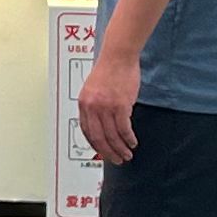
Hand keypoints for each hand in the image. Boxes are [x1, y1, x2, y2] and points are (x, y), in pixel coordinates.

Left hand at [77, 47, 139, 164]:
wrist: (118, 56)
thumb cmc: (109, 69)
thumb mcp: (93, 88)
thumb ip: (95, 106)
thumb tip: (101, 123)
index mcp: (83, 104)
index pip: (86, 131)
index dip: (95, 145)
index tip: (102, 152)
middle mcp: (92, 107)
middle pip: (99, 138)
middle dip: (108, 152)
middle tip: (116, 160)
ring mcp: (105, 107)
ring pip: (112, 136)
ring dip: (120, 149)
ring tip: (127, 155)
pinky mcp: (120, 106)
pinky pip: (124, 129)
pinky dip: (129, 139)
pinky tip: (133, 143)